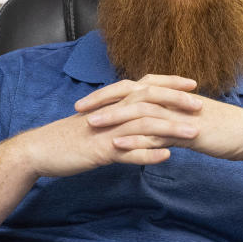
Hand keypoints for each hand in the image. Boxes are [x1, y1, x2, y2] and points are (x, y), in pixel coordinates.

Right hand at [20, 74, 203, 177]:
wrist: (41, 150)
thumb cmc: (70, 137)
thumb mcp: (98, 123)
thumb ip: (119, 117)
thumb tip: (138, 117)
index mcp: (113, 103)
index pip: (146, 86)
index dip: (170, 84)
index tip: (193, 84)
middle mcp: (112, 112)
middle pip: (149, 100)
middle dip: (177, 101)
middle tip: (201, 105)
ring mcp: (107, 131)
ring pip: (143, 126)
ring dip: (170, 129)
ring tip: (194, 134)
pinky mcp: (100, 150)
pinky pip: (127, 152)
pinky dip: (148, 154)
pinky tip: (168, 157)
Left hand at [78, 75, 242, 163]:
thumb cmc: (221, 130)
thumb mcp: (189, 122)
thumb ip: (169, 121)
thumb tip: (151, 128)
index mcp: (169, 95)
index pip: (132, 89)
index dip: (109, 93)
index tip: (87, 102)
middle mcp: (170, 100)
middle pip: (129, 94)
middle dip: (102, 100)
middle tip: (78, 109)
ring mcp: (177, 114)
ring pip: (139, 112)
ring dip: (113, 118)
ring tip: (90, 126)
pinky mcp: (185, 131)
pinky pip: (155, 134)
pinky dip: (134, 139)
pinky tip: (116, 146)